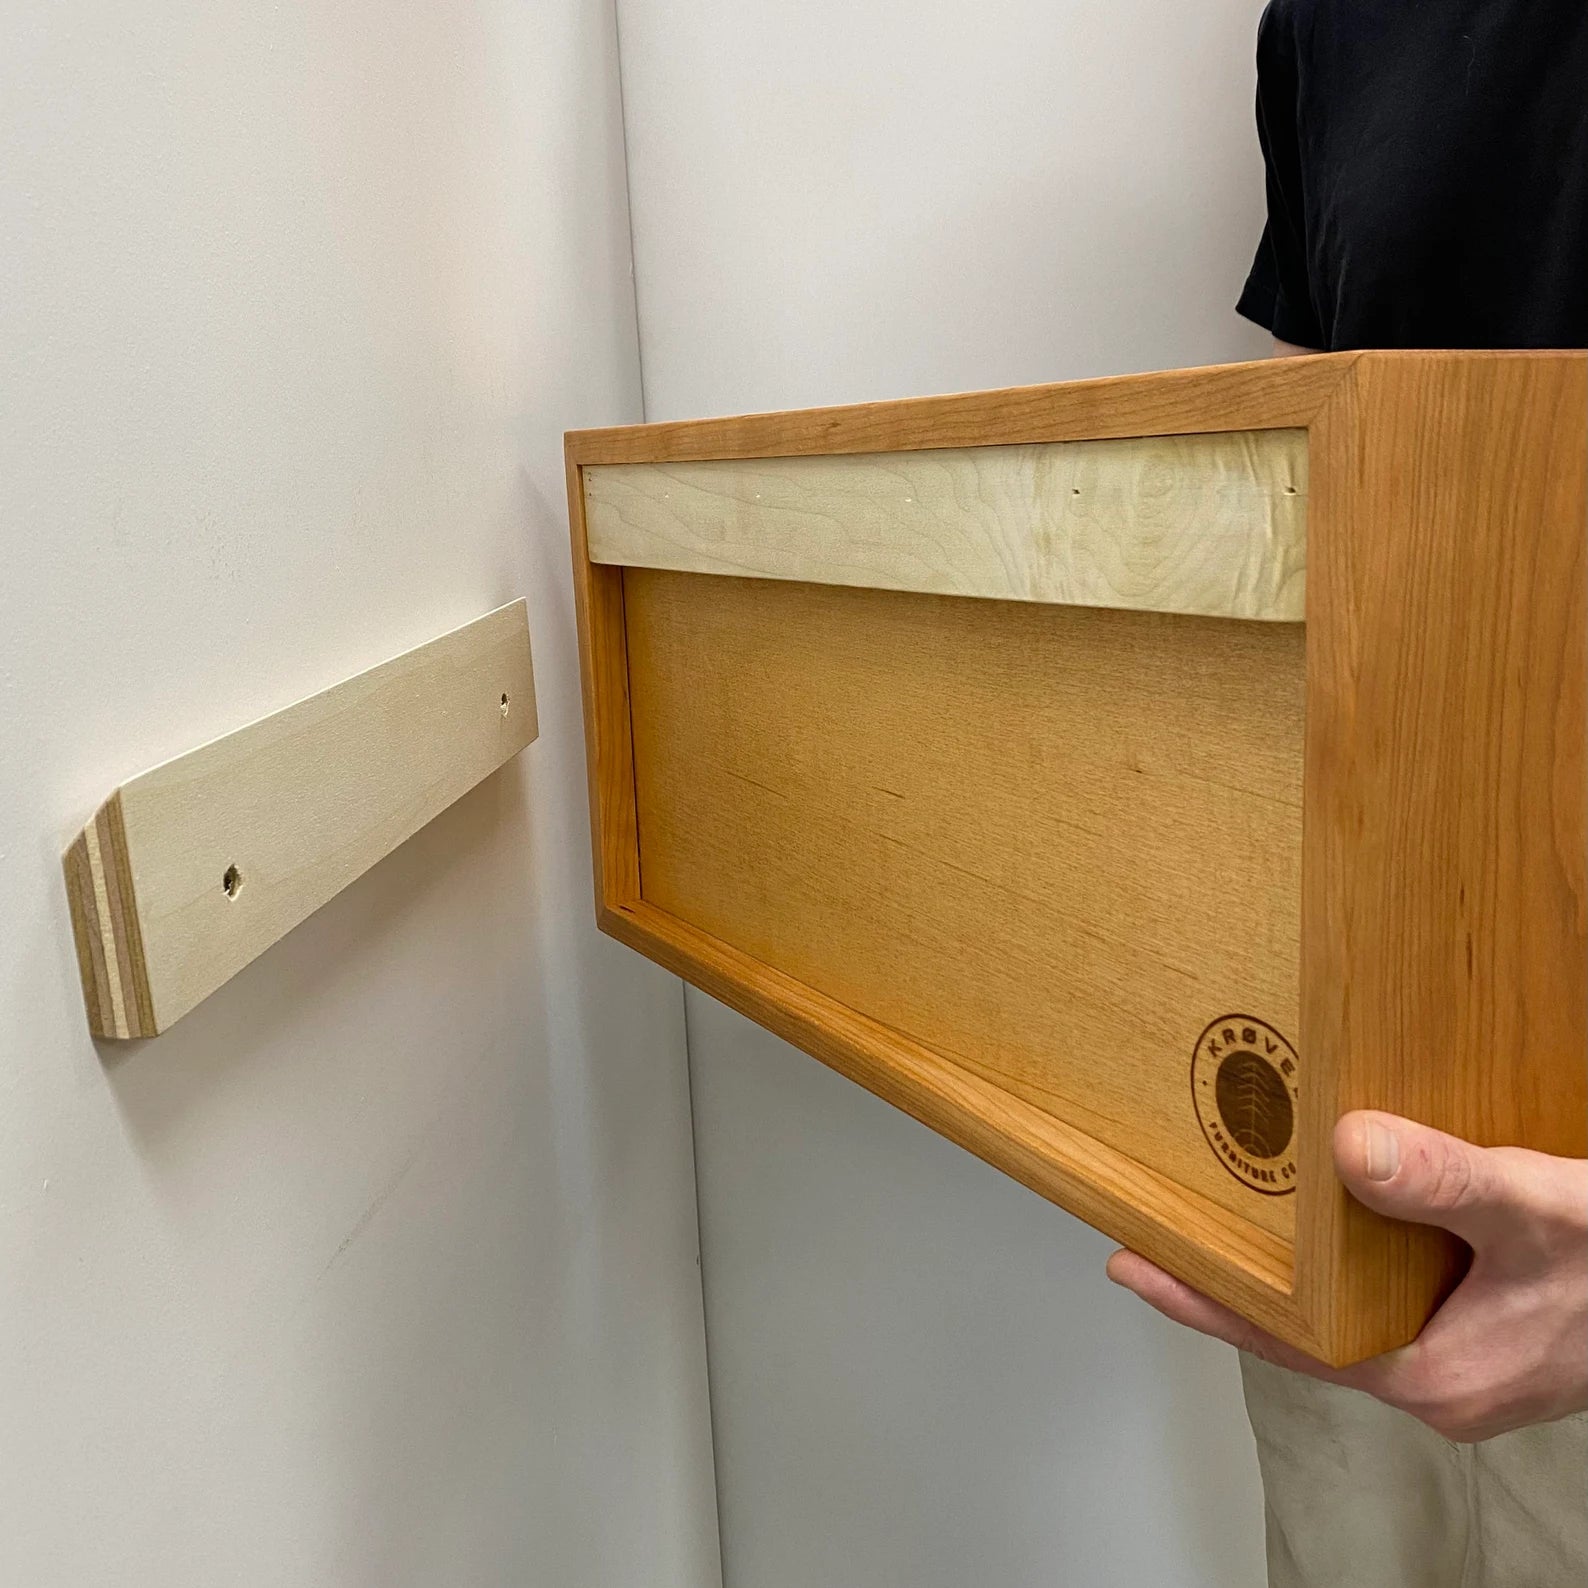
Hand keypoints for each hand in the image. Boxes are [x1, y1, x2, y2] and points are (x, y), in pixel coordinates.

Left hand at [1106, 1111, 1587, 1441]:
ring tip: (1233, 1206)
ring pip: (1351, 1303)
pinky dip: (1354, 1247)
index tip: (1129, 1265)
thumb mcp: (1539, 1213)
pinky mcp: (1487, 1321)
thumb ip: (1448, 1183)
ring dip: (1298, 1258)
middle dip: (1237, 1276)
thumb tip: (1352, 1147)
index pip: (1284, 1339)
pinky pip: (1394, 1285)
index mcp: (1433, 1373)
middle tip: (1167, 1221)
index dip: (1203, 1301)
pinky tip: (1338, 1203)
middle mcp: (1440, 1374)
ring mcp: (1465, 1351)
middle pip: (1306, 1323)